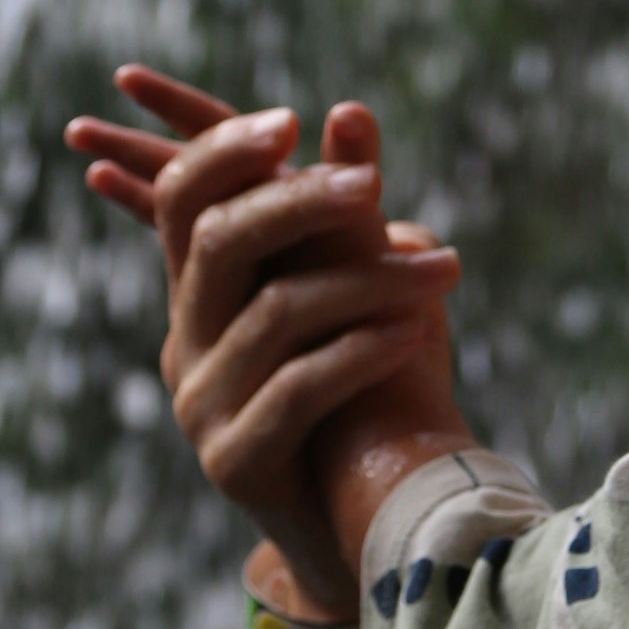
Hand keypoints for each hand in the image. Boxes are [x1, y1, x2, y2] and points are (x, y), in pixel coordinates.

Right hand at [66, 69, 463, 610]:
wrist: (374, 518)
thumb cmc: (371, 390)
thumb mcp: (359, 286)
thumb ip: (345, 210)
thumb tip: (351, 109)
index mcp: (203, 292)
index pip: (182, 198)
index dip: (223, 151)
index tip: (291, 122)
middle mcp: (188, 341)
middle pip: (220, 241)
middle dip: (301, 204)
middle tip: (374, 186)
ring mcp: (203, 405)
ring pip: (276, 313)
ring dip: (370, 283)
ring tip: (446, 272)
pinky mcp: (236, 461)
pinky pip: (298, 388)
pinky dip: (363, 351)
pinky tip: (418, 330)